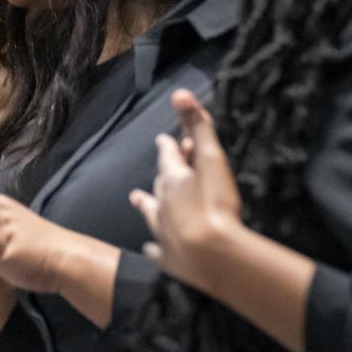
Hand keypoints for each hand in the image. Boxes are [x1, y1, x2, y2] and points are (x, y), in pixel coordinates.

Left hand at [130, 90, 245, 295]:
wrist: (208, 257)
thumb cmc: (214, 204)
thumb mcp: (211, 160)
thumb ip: (199, 127)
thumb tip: (179, 92)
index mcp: (172, 180)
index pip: (168, 156)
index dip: (168, 147)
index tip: (164, 139)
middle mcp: (162, 204)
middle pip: (160, 184)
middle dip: (162, 174)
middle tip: (161, 168)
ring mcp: (162, 233)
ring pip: (151, 214)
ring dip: (146, 205)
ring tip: (137, 198)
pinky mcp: (168, 260)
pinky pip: (156, 251)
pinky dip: (154, 247)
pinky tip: (150, 248)